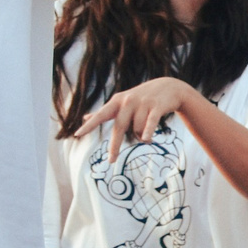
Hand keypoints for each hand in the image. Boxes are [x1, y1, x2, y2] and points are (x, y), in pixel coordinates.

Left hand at [78, 77, 201, 163]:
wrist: (169, 87)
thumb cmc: (141, 97)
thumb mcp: (121, 102)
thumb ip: (104, 111)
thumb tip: (85, 117)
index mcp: (117, 101)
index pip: (101, 115)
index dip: (90, 125)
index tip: (78, 134)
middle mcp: (128, 102)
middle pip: (120, 127)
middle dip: (115, 145)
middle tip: (111, 161)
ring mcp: (143, 104)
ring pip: (138, 129)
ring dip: (141, 137)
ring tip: (146, 138)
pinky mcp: (157, 107)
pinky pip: (151, 123)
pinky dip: (148, 132)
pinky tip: (147, 139)